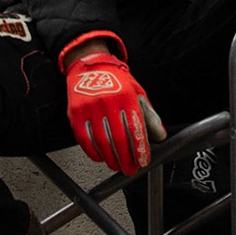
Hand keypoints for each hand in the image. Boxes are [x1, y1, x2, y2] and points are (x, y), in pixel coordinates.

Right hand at [63, 50, 164, 173]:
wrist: (90, 66)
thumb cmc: (117, 81)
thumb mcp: (137, 93)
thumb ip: (149, 115)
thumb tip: (160, 136)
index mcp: (127, 96)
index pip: (135, 128)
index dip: (140, 148)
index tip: (143, 161)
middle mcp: (108, 102)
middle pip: (119, 139)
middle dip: (126, 158)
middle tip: (130, 168)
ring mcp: (90, 108)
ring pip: (102, 142)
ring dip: (111, 158)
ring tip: (117, 165)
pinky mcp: (75, 114)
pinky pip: (85, 140)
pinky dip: (94, 152)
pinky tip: (101, 157)